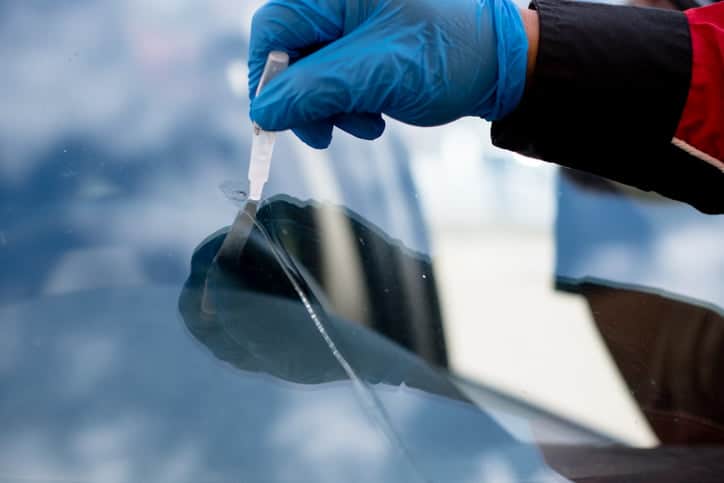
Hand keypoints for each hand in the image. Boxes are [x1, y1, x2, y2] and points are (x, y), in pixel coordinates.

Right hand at [248, 0, 528, 147]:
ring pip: (313, 72)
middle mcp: (340, 2)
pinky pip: (338, 77)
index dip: (270, 77)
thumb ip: (313, 91)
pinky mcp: (366, 45)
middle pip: (292, 54)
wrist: (501, 64)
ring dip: (332, 108)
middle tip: (325, 135)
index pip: (274, 28)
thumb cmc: (445, 56)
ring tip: (366, 124)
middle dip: (308, 100)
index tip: (276, 120)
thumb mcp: (374, 75)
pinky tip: (375, 116)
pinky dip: (349, 104)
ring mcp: (354, 23)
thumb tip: (263, 112)